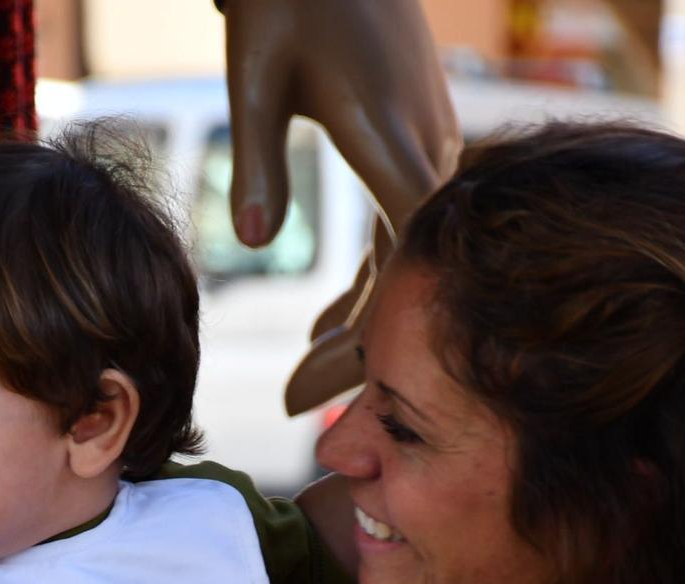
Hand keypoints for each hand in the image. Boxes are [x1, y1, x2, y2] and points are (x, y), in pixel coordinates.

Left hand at [222, 0, 460, 411]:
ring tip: (308, 382)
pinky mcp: (419, 138)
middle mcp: (427, 149)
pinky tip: (330, 323)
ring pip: (408, 259)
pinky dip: (369, 281)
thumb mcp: (256, 71)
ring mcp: (431, 144)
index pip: (398, 264)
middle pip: (409, 278)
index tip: (315, 389)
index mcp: (392, 141)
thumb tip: (253, 239)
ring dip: (364, 321)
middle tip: (298, 412)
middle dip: (360, 352)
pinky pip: (402, 230)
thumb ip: (257, 158)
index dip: (367, 335)